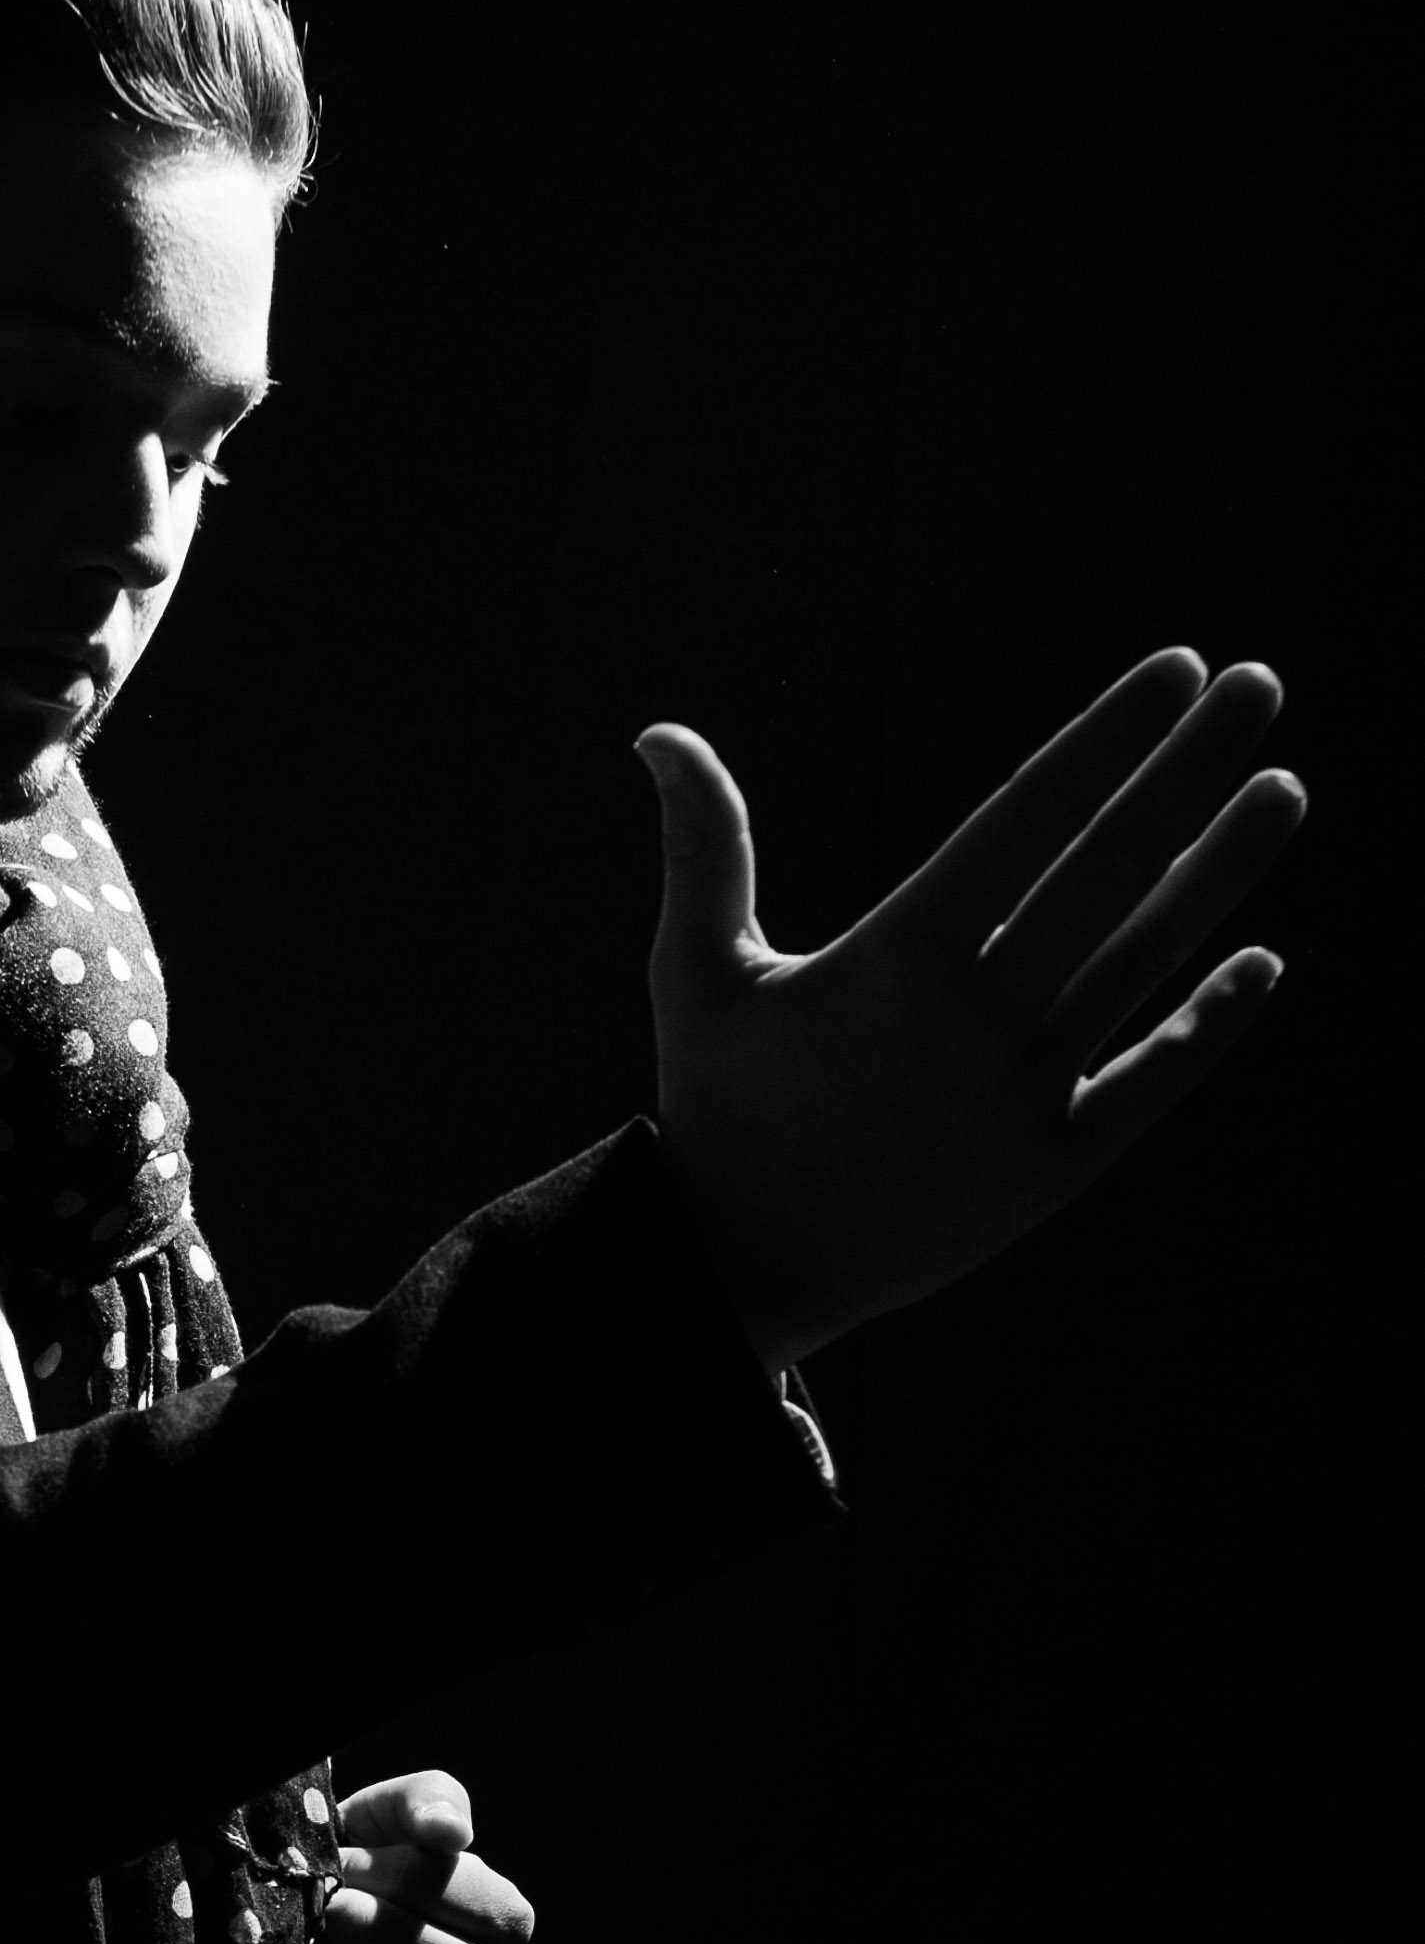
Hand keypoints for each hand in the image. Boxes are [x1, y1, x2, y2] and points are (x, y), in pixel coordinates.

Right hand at [636, 648, 1305, 1380]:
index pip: (1034, 813)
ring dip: (1228, 867)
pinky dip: (1217, 1017)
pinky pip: (1159, 1074)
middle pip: (1116, 865)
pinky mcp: (1060, 1163)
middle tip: (1258, 686)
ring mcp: (1030, 1091)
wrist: (741, 1271)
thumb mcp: (696, 968)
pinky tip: (1264, 958)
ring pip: (1152, 957)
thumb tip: (658, 731)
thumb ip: (703, 844)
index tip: (1175, 672)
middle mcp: (980, 1015)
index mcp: (898, 953)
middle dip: (1195, 767)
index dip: (1112, 735)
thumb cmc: (717, 1104)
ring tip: (1286, 788)